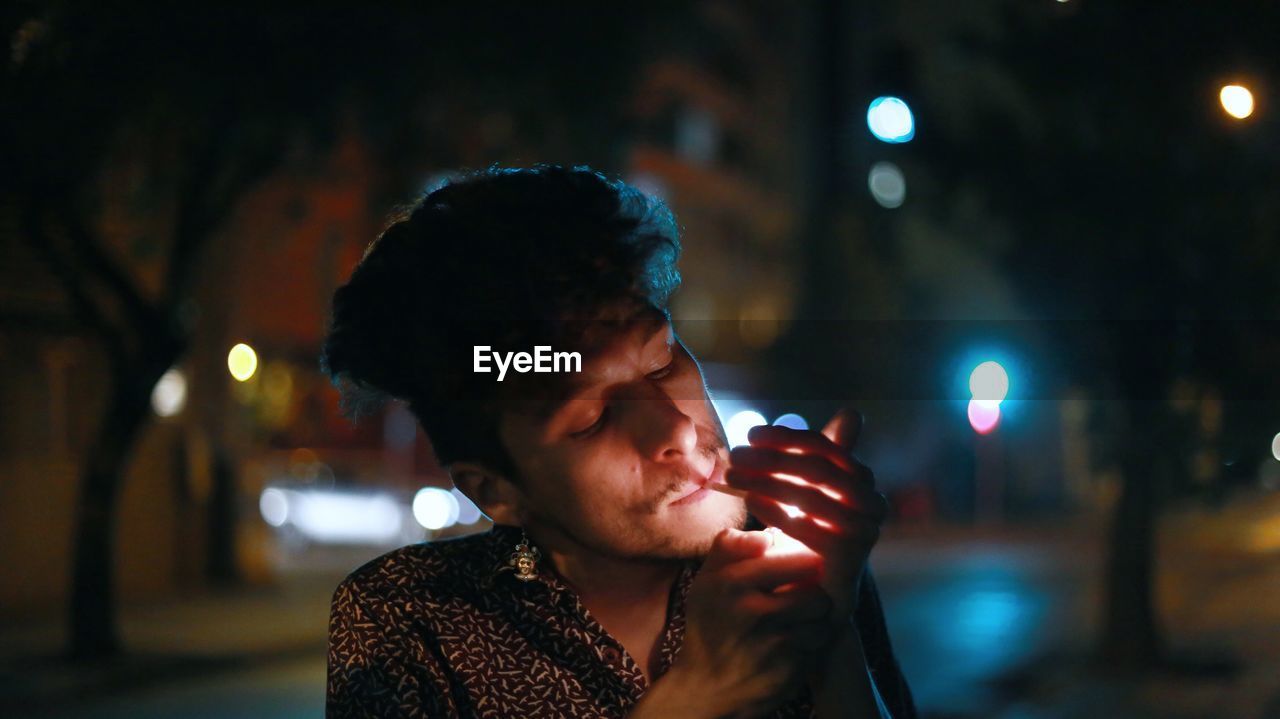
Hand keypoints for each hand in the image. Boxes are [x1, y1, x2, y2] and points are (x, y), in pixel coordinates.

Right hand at [634, 528, 833, 718]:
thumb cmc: (710, 626)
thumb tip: (767, 535)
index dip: (807, 564)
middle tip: (803, 598)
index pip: (800, 561)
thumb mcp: (707, 581)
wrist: (704, 688)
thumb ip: (731, 547)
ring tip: (798, 623)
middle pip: (817, 593)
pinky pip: (819, 648)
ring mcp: (773, 645)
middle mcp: (754, 612)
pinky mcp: (788, 672)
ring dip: (815, 622)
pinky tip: (792, 647)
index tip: (803, 569)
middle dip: (813, 595)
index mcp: (733, 582)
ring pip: (822, 621)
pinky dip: (810, 646)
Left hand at [726, 408, 887, 619]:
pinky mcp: (852, 559)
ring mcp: (866, 532)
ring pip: (812, 495)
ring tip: (732, 476)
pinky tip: (751, 500)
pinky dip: (779, 511)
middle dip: (772, 459)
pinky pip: (812, 529)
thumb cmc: (806, 537)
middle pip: (817, 469)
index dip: (788, 438)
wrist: (813, 595)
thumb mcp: (810, 492)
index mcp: (863, 481)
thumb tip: (852, 414)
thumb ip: (820, 456)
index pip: (824, 448)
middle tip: (734, 455)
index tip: (751, 434)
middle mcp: (873, 503)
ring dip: (767, 481)